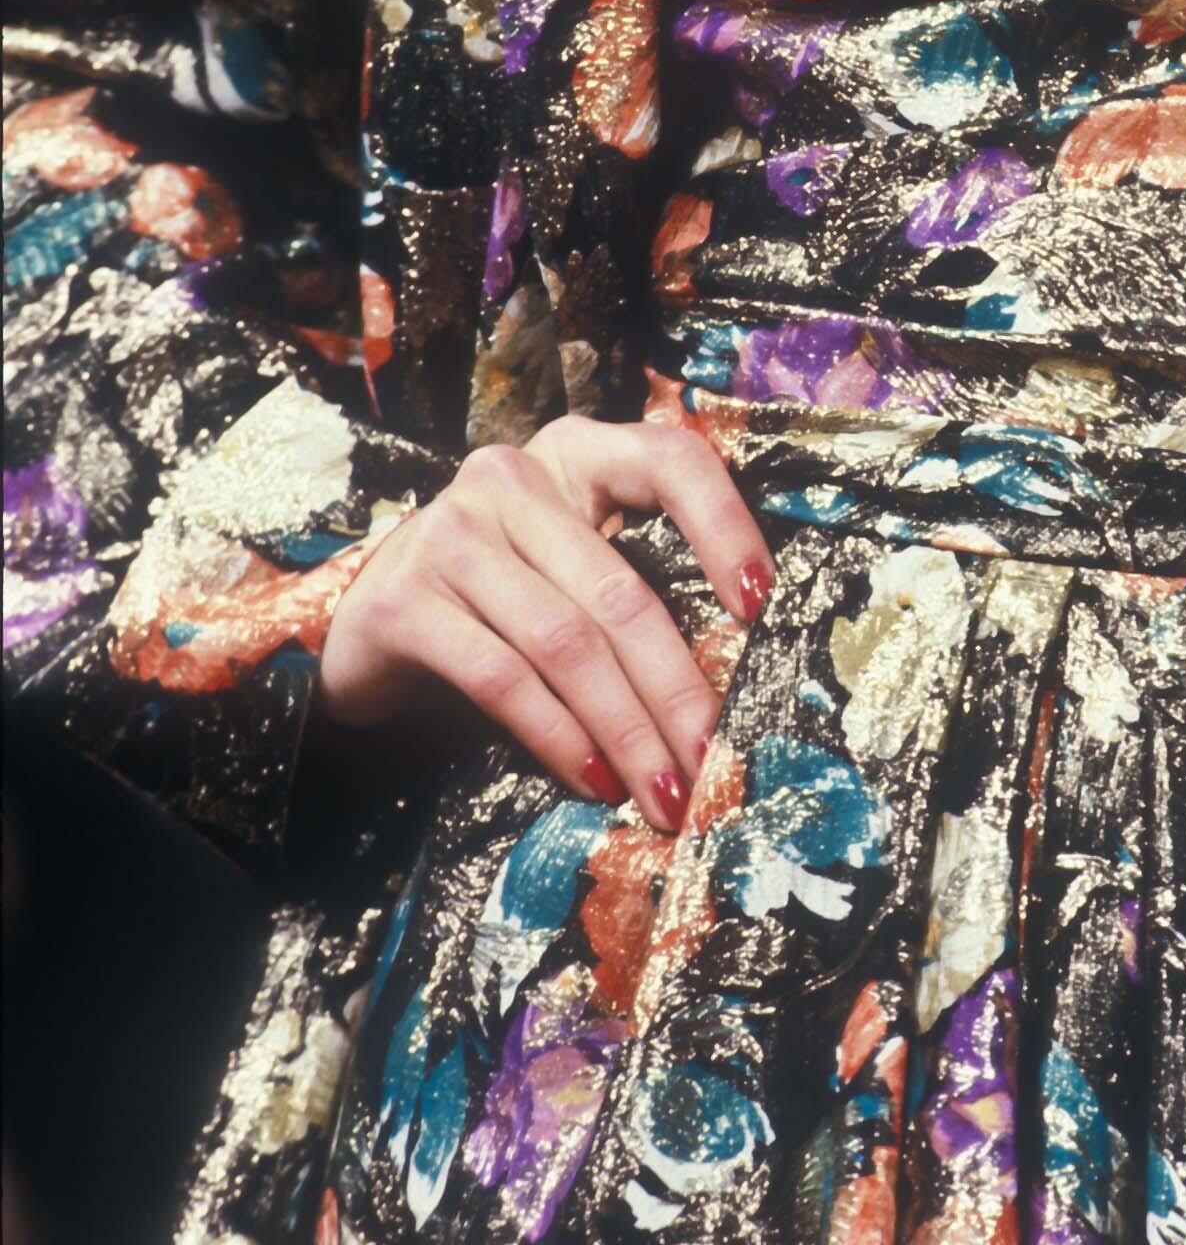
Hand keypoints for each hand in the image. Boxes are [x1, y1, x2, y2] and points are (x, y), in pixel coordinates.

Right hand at [319, 414, 773, 831]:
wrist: (363, 626)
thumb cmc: (496, 598)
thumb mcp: (569, 567)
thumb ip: (631, 591)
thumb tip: (721, 694)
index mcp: (575, 453)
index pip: (670, 462)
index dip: (725, 526)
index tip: (763, 604)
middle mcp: (511, 478)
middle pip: (619, 591)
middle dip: (676, 690)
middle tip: (713, 762)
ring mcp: (451, 534)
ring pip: (566, 643)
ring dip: (625, 731)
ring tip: (663, 790)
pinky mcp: (405, 600)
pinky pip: (503, 678)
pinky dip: (559, 737)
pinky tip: (594, 779)